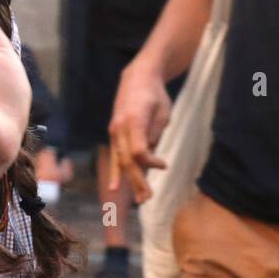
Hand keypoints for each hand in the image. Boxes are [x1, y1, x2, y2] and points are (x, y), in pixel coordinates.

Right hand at [108, 60, 171, 202]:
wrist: (137, 78)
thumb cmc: (155, 95)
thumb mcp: (163, 113)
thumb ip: (155, 135)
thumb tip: (150, 157)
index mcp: (132, 121)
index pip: (138, 151)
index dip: (151, 162)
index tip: (164, 165)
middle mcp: (119, 128)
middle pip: (127, 160)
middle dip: (138, 181)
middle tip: (148, 198)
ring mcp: (114, 132)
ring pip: (120, 161)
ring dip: (130, 181)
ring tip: (140, 199)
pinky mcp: (115, 135)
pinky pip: (115, 157)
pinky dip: (117, 173)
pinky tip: (116, 188)